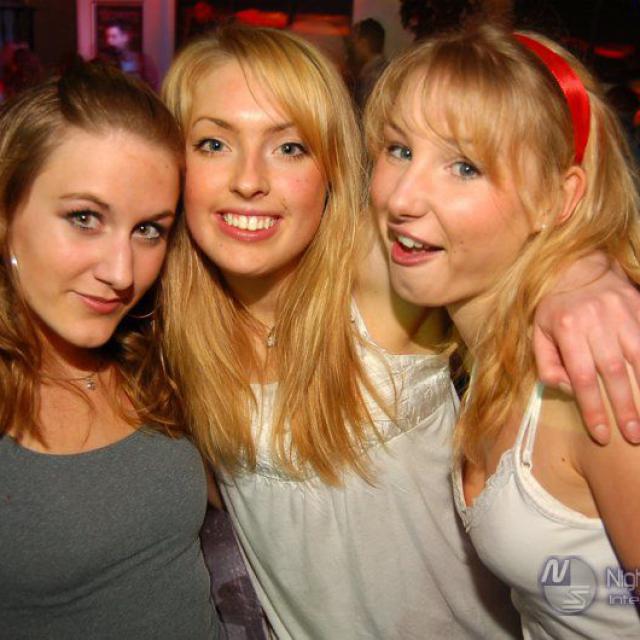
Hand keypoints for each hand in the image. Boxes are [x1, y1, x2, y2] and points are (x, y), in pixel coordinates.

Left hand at [533, 253, 639, 443]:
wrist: (575, 265)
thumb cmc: (553, 307)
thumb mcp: (537, 333)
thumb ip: (548, 364)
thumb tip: (569, 390)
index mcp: (567, 329)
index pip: (583, 378)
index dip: (593, 409)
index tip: (602, 435)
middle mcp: (596, 320)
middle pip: (614, 373)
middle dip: (625, 408)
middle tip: (633, 436)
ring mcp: (622, 312)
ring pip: (639, 358)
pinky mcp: (639, 305)